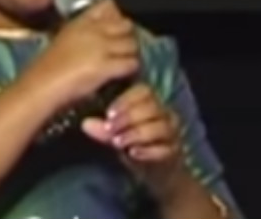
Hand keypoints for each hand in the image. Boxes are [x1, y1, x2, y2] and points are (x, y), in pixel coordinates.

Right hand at [17, 0, 139, 109]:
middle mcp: (92, 30)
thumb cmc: (46, 69)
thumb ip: (80, 36)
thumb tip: (96, 38)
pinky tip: (124, 75)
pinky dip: (131, 69)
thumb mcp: (62, 41)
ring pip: (132, 44)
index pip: (107, 4)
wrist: (41, 86)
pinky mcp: (106, 65)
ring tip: (125, 62)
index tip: (115, 28)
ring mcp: (100, 46)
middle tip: (124, 48)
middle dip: (128, 35)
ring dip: (131, 54)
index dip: (116, 15)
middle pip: (125, 24)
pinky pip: (131, 63)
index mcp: (79, 22)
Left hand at [81, 83, 187, 199]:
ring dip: (136, 134)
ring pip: (159, 127)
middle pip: (152, 107)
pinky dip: (148, 151)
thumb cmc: (132, 143)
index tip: (109, 113)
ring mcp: (172, 132)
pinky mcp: (174, 151)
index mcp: (149, 102)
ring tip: (117, 142)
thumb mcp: (115, 135)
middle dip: (128, 117)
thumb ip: (103, 129)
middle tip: (110, 129)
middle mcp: (164, 113)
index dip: (126, 100)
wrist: (155, 170)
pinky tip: (133, 153)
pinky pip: (165, 149)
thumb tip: (86, 123)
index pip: (144, 91)